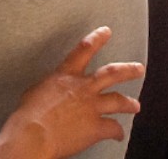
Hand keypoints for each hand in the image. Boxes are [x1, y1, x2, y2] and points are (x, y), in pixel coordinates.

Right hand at [0, 27, 142, 158]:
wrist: (34, 134)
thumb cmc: (28, 115)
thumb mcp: (35, 92)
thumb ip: (50, 88)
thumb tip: (51, 92)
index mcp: (65, 75)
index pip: (84, 50)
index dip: (97, 39)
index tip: (106, 32)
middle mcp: (83, 88)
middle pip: (111, 73)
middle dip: (128, 70)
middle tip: (139, 68)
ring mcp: (92, 107)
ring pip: (118, 100)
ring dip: (130, 103)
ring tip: (136, 105)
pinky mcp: (96, 127)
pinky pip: (113, 128)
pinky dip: (118, 132)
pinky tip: (120, 135)